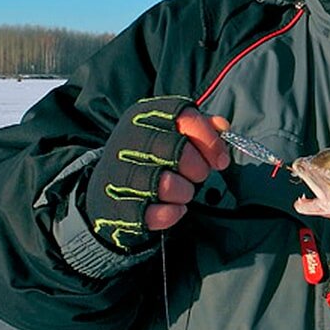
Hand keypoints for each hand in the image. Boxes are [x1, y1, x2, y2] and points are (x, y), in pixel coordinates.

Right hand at [85, 97, 229, 250]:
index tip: (220, 160)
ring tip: (184, 192)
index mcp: (143, 116)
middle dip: (198, 167)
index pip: (183, 117)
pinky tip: (174, 208)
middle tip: (199, 176)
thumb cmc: (150, 157)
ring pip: (165, 184)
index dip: (208, 139)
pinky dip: (172, 213)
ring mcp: (117, 174)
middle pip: (176, 150)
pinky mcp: (115, 206)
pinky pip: (154, 213)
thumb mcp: (170, 133)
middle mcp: (127, 140)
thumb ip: (199, 127)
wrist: (108, 189)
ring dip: (185, 191)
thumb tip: (222, 126)